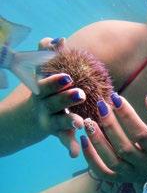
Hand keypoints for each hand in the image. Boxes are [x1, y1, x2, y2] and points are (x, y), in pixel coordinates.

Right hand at [35, 36, 84, 156]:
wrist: (20, 121)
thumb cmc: (41, 92)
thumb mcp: (39, 74)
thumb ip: (46, 56)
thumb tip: (56, 39)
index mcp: (41, 88)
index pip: (45, 81)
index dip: (54, 78)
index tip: (67, 73)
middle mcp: (43, 104)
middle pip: (53, 100)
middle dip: (66, 97)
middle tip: (80, 93)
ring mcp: (48, 120)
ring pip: (58, 122)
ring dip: (69, 122)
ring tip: (80, 123)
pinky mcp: (55, 133)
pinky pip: (63, 140)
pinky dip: (69, 146)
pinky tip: (75, 154)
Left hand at [81, 93, 146, 182]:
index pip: (141, 134)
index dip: (128, 116)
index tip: (116, 98)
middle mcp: (143, 164)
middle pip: (124, 148)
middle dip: (111, 126)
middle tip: (101, 105)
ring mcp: (129, 174)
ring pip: (111, 161)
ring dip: (98, 141)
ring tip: (88, 122)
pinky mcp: (117, 179)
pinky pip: (101, 172)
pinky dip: (90, 158)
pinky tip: (84, 140)